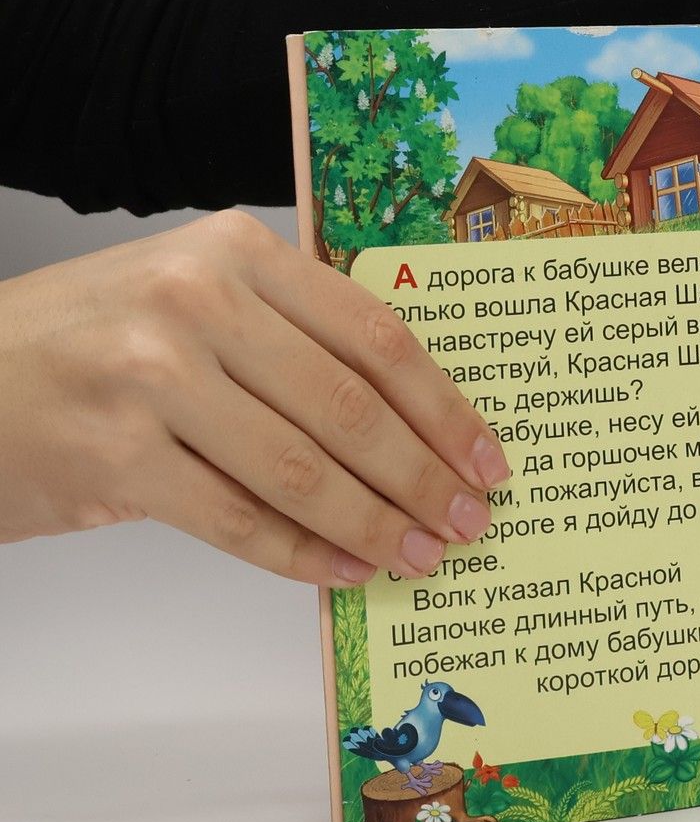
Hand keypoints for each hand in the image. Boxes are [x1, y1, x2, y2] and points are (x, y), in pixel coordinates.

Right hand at [0, 211, 508, 585]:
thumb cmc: (90, 337)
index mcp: (238, 251)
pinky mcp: (113, 456)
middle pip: (351, 405)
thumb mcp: (193, 294)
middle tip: (468, 521)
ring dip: (374, 523)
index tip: (488, 458)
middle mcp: (198, 302)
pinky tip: (344, 569)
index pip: (375, 333)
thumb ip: (292, 331)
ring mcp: (151, 378)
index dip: (444, 406)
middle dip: (423, 476)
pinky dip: (302, 552)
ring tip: (419, 556)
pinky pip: (236, 518)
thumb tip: (415, 421)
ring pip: (302, 468)